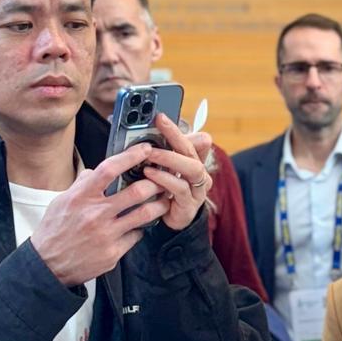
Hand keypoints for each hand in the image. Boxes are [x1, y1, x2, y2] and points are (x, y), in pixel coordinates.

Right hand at [31, 143, 173, 286]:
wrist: (47, 266)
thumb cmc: (54, 232)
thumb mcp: (60, 202)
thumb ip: (81, 185)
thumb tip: (94, 172)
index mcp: (81, 197)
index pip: (110, 169)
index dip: (130, 156)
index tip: (144, 149)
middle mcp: (95, 214)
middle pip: (136, 192)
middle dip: (156, 184)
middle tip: (162, 180)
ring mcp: (106, 234)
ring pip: (144, 214)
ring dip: (158, 206)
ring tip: (163, 201)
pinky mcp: (113, 253)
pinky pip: (135, 236)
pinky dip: (139, 229)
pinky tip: (139, 226)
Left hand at [136, 113, 212, 231]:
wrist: (166, 224)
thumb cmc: (161, 192)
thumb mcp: (157, 169)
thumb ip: (154, 151)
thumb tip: (142, 129)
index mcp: (192, 161)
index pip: (188, 138)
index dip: (175, 128)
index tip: (160, 116)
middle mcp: (199, 173)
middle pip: (192, 151)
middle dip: (175, 136)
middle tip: (158, 126)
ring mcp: (197, 190)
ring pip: (192, 168)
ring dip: (170, 158)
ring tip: (150, 153)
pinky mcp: (189, 205)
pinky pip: (181, 189)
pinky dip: (165, 179)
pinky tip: (150, 174)